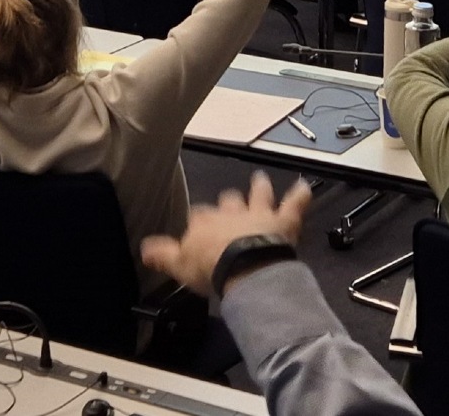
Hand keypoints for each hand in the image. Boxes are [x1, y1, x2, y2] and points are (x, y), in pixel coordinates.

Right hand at [140, 172, 311, 295]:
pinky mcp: (283, 221)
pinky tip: (305, 187)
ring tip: (261, 180)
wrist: (245, 268)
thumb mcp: (179, 266)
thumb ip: (162, 255)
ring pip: (258, 195)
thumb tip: (143, 248)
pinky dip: (300, 195)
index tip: (198, 228)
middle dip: (229, 201)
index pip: (198, 217)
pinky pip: (294, 204)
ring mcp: (258, 214)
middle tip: (231, 201)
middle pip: (228, 201)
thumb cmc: (211, 268)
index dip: (199, 222)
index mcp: (205, 222)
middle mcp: (231, 212)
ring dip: (260, 188)